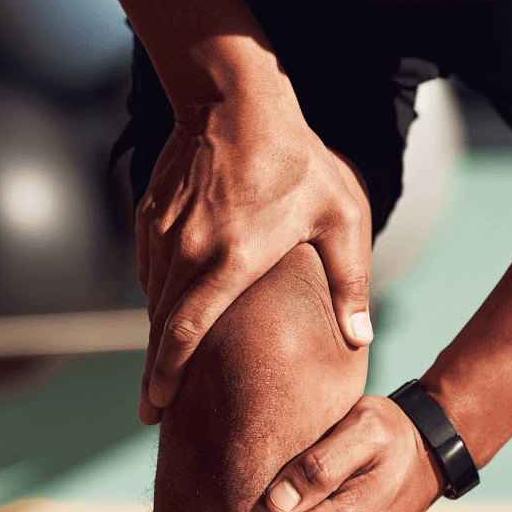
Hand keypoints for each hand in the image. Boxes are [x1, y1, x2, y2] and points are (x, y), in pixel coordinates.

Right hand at [136, 100, 372, 423]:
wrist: (236, 99)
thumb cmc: (297, 159)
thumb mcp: (340, 217)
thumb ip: (350, 281)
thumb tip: (361, 337)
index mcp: (230, 260)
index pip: (184, 332)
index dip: (166, 376)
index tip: (155, 407)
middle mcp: (186, 252)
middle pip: (158, 328)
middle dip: (152, 375)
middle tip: (150, 412)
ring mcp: (162, 234)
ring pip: (151, 300)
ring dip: (155, 338)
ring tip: (162, 372)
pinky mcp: (149, 217)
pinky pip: (149, 270)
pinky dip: (157, 298)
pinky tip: (168, 313)